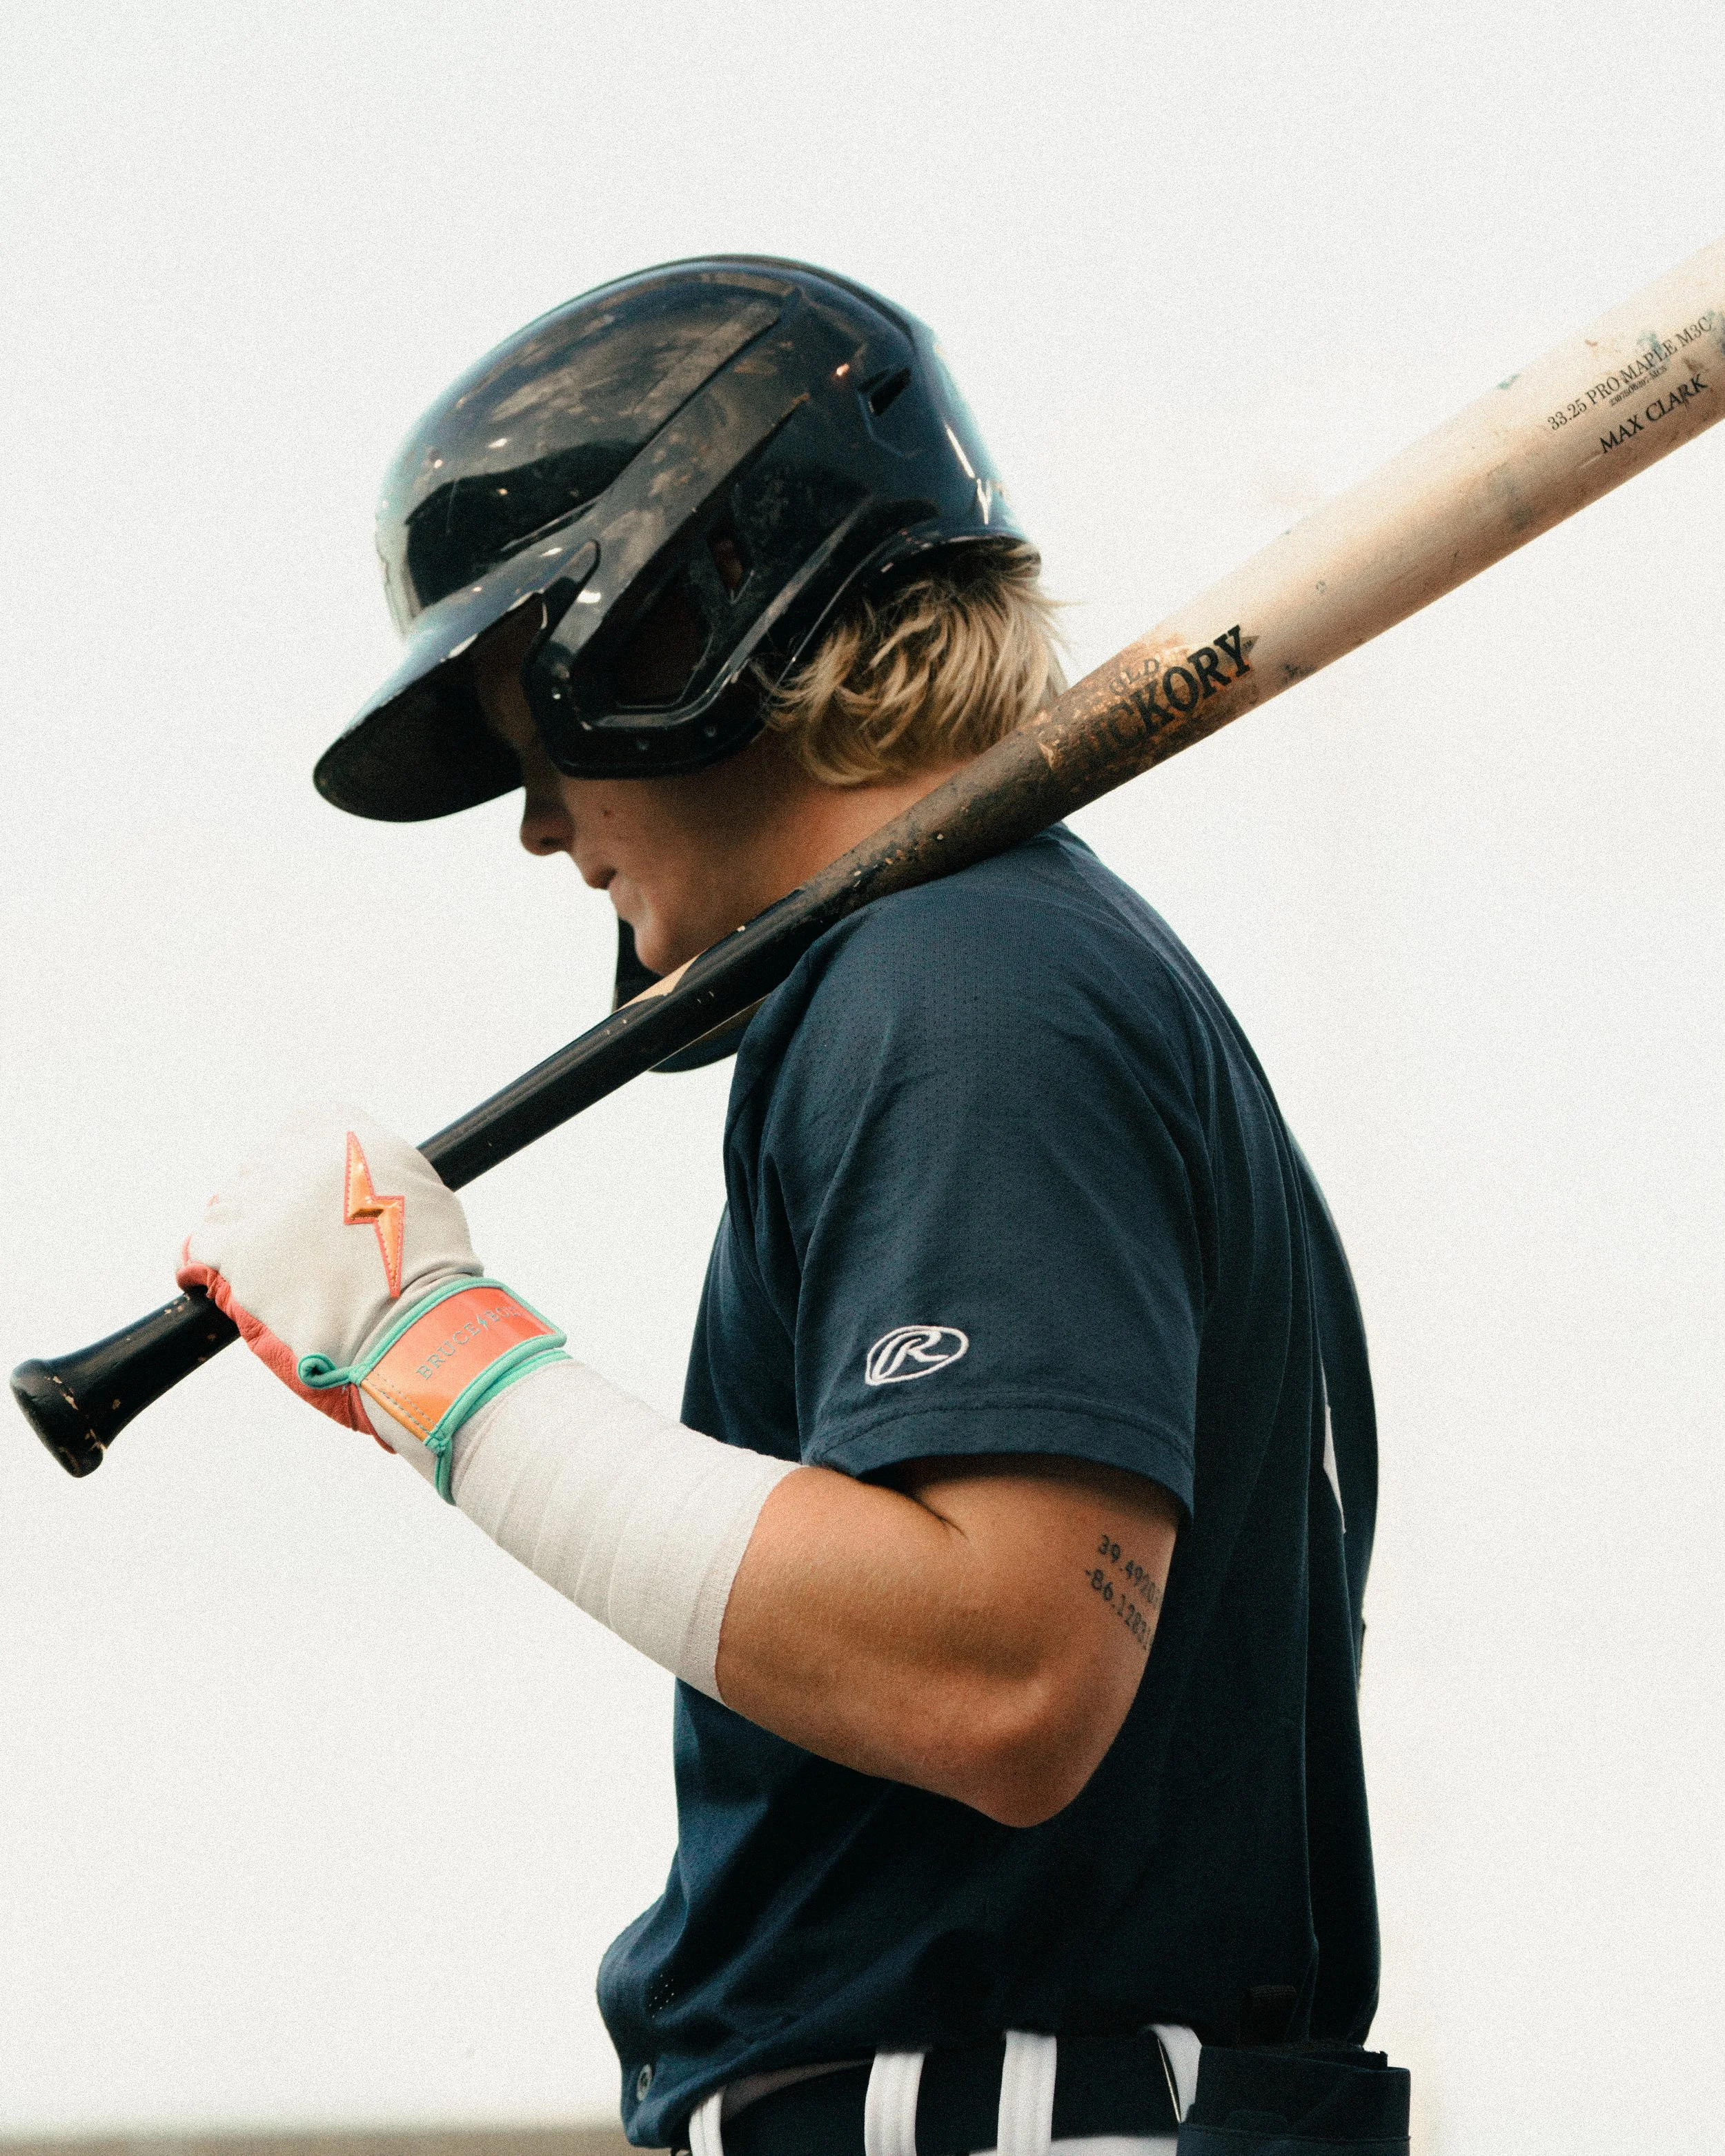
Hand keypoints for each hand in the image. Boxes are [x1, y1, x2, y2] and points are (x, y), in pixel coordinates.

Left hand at [177, 1102, 563, 1493]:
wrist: (417, 1325)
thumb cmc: (431, 1266)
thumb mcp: (419, 1187)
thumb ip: (375, 1169)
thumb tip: (348, 1179)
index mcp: (347, 1134)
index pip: (300, 1126)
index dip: (301, 1162)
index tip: (310, 1191)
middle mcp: (301, 1158)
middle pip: (262, 1165)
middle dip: (274, 1199)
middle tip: (294, 1240)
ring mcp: (266, 1204)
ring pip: (228, 1204)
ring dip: (242, 1230)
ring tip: (267, 1266)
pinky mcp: (238, 1252)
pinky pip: (197, 1247)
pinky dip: (199, 1264)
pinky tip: (205, 1279)